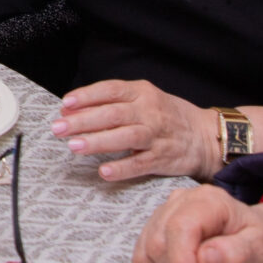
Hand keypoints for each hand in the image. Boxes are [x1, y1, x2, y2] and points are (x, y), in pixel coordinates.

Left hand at [54, 79, 222, 182]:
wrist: (204, 136)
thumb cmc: (165, 116)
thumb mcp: (143, 100)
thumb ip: (110, 102)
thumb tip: (70, 108)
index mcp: (142, 93)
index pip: (111, 90)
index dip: (87, 96)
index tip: (65, 104)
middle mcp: (149, 112)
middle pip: (114, 114)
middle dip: (84, 121)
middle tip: (59, 128)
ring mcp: (157, 136)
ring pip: (126, 137)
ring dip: (98, 141)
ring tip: (74, 146)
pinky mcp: (163, 158)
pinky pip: (141, 164)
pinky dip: (122, 168)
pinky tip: (104, 172)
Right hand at [132, 184, 262, 262]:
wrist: (255, 239)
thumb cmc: (260, 241)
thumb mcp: (261, 248)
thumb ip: (236, 252)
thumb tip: (206, 258)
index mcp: (207, 200)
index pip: (178, 228)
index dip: (180, 262)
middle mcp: (179, 202)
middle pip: (157, 244)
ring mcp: (163, 216)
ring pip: (146, 256)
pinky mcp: (153, 233)